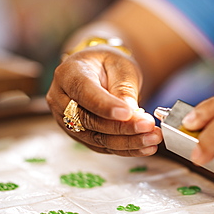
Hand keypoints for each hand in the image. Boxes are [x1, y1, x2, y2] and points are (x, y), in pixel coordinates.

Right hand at [46, 45, 161, 155]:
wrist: (99, 72)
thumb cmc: (108, 64)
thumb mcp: (120, 67)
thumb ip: (124, 88)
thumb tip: (130, 113)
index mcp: (68, 74)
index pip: (84, 92)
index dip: (105, 106)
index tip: (128, 113)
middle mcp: (61, 99)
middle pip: (89, 120)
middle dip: (122, 127)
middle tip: (148, 127)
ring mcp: (67, 120)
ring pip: (96, 138)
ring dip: (127, 142)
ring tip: (152, 139)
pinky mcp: (78, 135)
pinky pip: (101, 146)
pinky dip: (125, 149)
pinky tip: (144, 147)